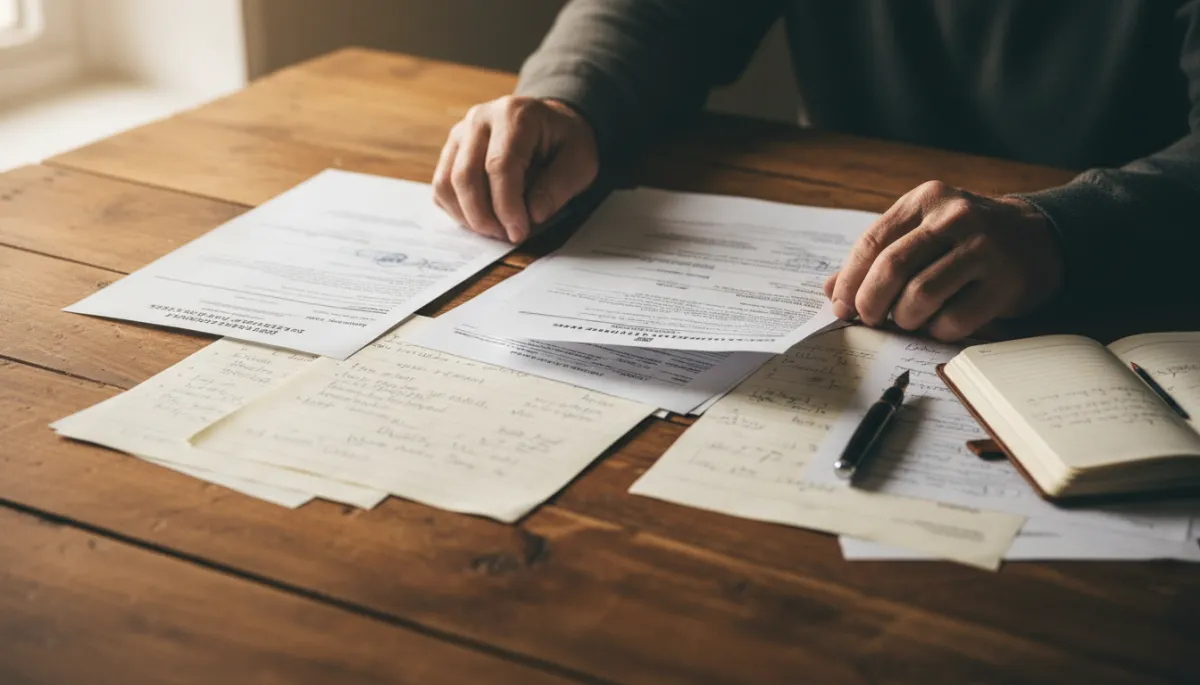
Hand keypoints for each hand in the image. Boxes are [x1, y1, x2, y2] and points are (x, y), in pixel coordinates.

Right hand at [433, 96, 598, 242]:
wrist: (550, 124)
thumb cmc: (565, 142)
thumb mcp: (580, 161)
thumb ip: (559, 187)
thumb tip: (533, 215)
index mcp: (515, 115)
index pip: (499, 165)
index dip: (506, 206)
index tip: (519, 232)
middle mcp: (480, 118)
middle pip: (466, 176)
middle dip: (485, 217)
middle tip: (507, 236)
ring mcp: (460, 133)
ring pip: (446, 183)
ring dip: (468, 217)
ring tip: (496, 230)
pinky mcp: (451, 150)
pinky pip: (441, 187)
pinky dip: (457, 210)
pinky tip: (482, 218)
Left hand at [824, 181, 1064, 340]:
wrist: (1038, 237)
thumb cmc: (964, 239)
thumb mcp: (922, 232)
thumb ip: (877, 257)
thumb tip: (830, 291)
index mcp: (925, 200)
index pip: (873, 242)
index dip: (850, 280)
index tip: (840, 306)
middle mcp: (955, 217)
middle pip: (892, 267)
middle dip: (870, 302)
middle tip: (869, 320)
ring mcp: (985, 247)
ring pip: (920, 295)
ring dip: (904, 318)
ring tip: (907, 320)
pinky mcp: (1007, 282)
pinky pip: (954, 319)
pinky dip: (937, 330)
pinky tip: (939, 325)